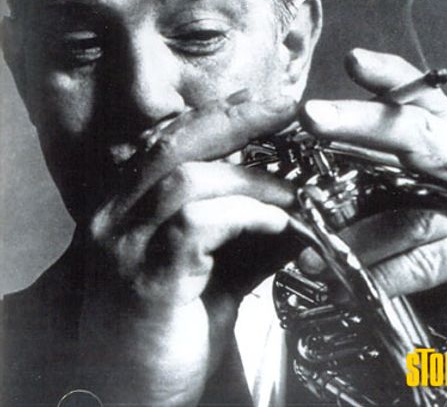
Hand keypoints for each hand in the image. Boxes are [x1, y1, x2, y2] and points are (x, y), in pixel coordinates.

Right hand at [75, 93, 295, 403]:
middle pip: (174, 143)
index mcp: (128, 204)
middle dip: (234, 117)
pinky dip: (243, 214)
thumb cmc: (173, 325)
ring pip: (187, 178)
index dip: (218, 114)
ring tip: (293, 190)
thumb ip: (251, 232)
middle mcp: (114, 215)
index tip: (264, 101)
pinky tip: (277, 221)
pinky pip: (196, 224)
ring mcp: (123, 245)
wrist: (130, 393)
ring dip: (250, 178)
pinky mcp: (144, 278)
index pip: (170, 139)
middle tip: (285, 106)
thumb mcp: (217, 268)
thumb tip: (300, 205)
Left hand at [299, 49, 446, 351]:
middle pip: (415, 132)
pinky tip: (350, 286)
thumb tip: (303, 196)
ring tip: (313, 255)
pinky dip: (377, 274)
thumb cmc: (428, 248)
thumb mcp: (392, 210)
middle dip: (359, 122)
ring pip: (407, 211)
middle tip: (313, 116)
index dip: (389, 77)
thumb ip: (360, 194)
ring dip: (353, 236)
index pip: (420, 99)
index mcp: (446, 144)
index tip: (354, 61)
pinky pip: (418, 261)